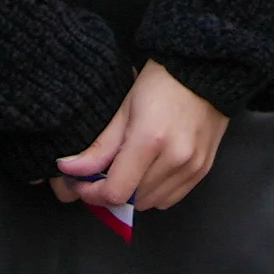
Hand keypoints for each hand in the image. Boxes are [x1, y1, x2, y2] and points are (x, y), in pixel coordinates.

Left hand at [53, 60, 227, 213]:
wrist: (204, 69)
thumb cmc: (162, 82)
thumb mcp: (124, 109)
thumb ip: (99, 147)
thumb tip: (69, 169)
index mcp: (150, 140)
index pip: (115, 192)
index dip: (92, 194)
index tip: (82, 184)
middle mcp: (175, 158)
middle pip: (132, 200)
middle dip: (111, 191)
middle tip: (102, 173)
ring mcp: (192, 166)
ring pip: (151, 203)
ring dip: (134, 194)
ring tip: (127, 170)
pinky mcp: (203, 170)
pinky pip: (171, 198)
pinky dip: (155, 192)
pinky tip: (149, 170)